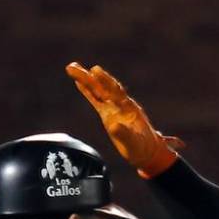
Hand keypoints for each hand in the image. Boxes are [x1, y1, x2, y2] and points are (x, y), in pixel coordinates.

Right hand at [66, 62, 184, 177]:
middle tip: (72, 66)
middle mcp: (119, 105)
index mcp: (127, 109)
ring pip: (98, 91)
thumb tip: (114, 126)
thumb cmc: (142, 149)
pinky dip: (87, 91)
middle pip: (102, 87)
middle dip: (88, 77)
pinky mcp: (108, 114)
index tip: (94, 70)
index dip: (105, 81)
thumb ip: (125, 135)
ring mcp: (113, 108)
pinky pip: (96, 100)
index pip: (114, 91)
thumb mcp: (134, 144)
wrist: (147, 152)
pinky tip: (79, 82)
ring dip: (86, 79)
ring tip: (71, 67)